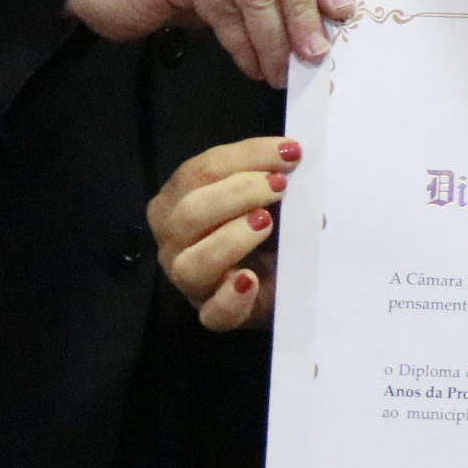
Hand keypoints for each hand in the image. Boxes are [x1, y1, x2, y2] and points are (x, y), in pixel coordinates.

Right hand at [149, 136, 298, 330]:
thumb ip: (272, 176)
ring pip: (192, 262)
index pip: (201, 171)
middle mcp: (174, 238)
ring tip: (266, 224)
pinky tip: (251, 280)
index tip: (289, 152)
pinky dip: (231, 297)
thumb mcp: (269, 196)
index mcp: (180, 198)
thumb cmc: (267, 227)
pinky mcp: (213, 314)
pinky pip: (214, 313)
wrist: (282, 278)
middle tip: (279, 187)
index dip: (246, 157)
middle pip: (189, 212)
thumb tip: (292, 161)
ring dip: (231, 239)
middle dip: (238, 193)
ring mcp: (189, 280)